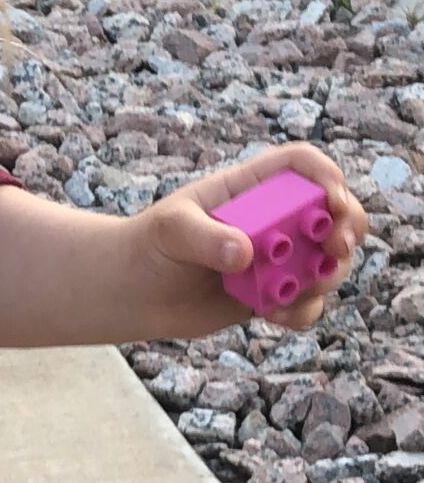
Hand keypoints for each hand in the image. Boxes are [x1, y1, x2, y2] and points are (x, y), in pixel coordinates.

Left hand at [130, 143, 368, 339]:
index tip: (333, 200)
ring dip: (327, 276)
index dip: (327, 176)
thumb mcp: (170, 230)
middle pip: (332, 211)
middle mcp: (273, 219)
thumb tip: (245, 254)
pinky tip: (274, 316)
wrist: (135, 292)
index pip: (301, 166)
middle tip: (338, 247)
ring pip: (328, 261)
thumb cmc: (150, 245)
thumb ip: (204, 237)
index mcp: (252, 188)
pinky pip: (306, 302)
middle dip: (348, 227)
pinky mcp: (272, 293)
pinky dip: (302, 311)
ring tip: (297, 292)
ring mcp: (277, 258)